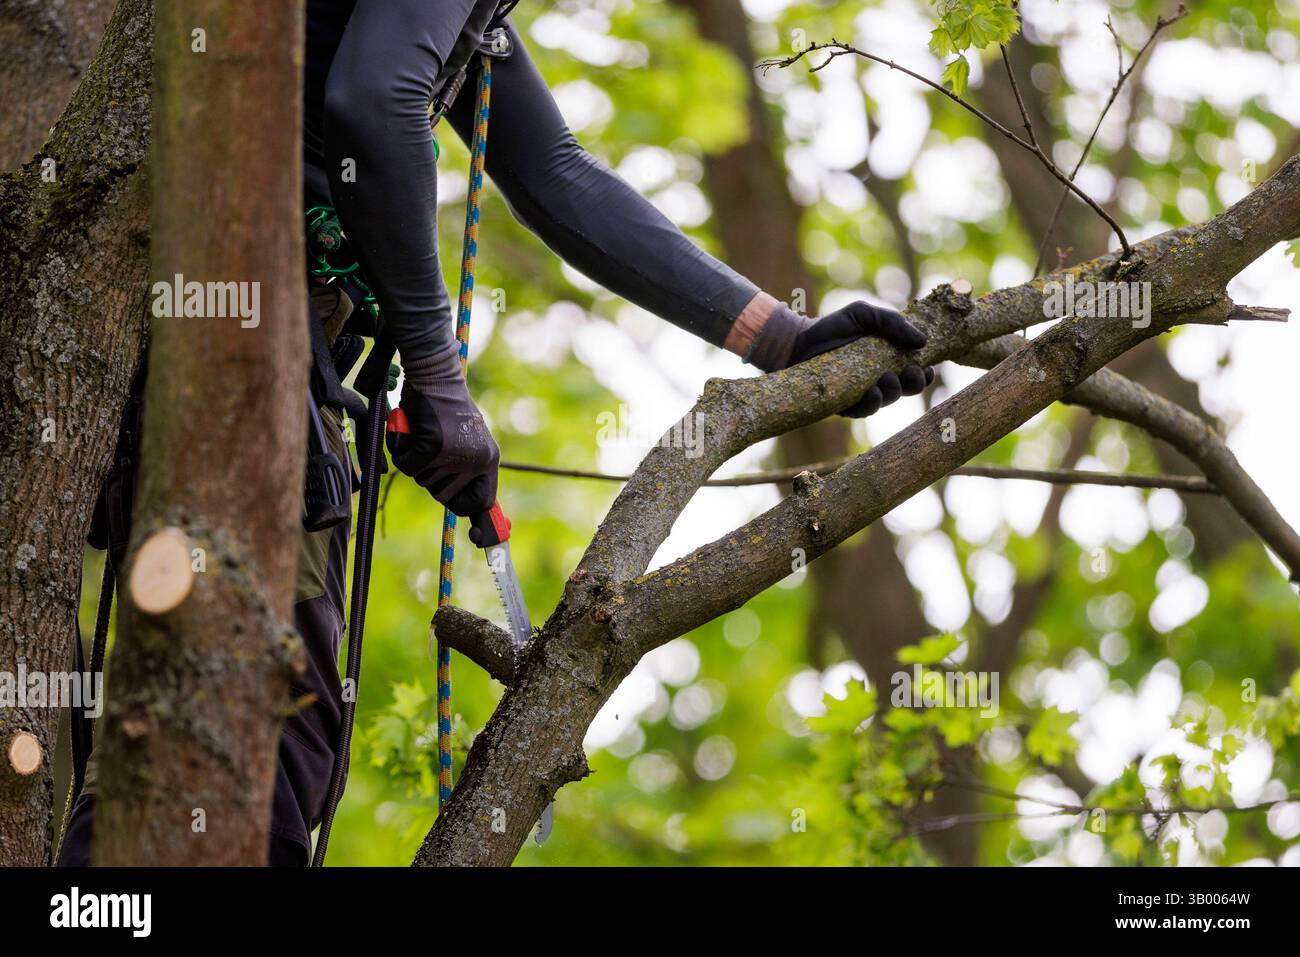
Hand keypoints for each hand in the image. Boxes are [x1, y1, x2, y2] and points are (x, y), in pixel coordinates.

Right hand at [385, 346, 498, 516]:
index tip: (476, 537)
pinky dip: (401, 452)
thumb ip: (466, 470)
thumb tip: (472, 513)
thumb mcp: (466, 440)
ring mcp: (456, 455)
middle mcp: (477, 460)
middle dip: (431, 479)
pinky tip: (410, 432)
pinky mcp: (434, 446)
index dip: (473, 517)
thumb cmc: (446, 409)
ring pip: (423, 481)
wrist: (436, 376)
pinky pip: (408, 467)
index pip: (483, 502)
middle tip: (431, 451)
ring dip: (415, 462)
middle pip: (445, 496)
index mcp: (489, 459)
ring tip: (423, 435)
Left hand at [786, 301, 934, 417]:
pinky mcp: (846, 405)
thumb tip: (923, 341)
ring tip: (885, 379)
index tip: (927, 367)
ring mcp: (864, 393)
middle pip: (908, 388)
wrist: (798, 342)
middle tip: (910, 373)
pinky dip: (871, 403)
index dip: (926, 373)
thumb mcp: (863, 315)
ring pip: (888, 399)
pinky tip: (871, 392)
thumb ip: (892, 322)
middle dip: (914, 383)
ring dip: (893, 392)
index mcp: (889, 358)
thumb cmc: (832, 327)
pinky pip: (864, 411)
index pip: (917, 370)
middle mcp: (880, 378)